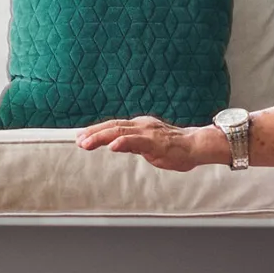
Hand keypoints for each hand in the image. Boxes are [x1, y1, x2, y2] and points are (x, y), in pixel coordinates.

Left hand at [75, 116, 207, 170]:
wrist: (196, 146)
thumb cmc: (173, 147)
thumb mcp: (147, 145)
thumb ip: (132, 144)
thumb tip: (115, 145)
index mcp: (139, 125)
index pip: (114, 126)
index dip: (96, 130)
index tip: (81, 136)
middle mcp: (141, 125)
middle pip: (112, 126)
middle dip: (93, 133)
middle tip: (78, 140)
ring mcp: (148, 133)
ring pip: (120, 132)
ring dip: (101, 137)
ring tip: (86, 143)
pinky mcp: (156, 142)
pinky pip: (136, 141)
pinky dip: (123, 142)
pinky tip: (112, 146)